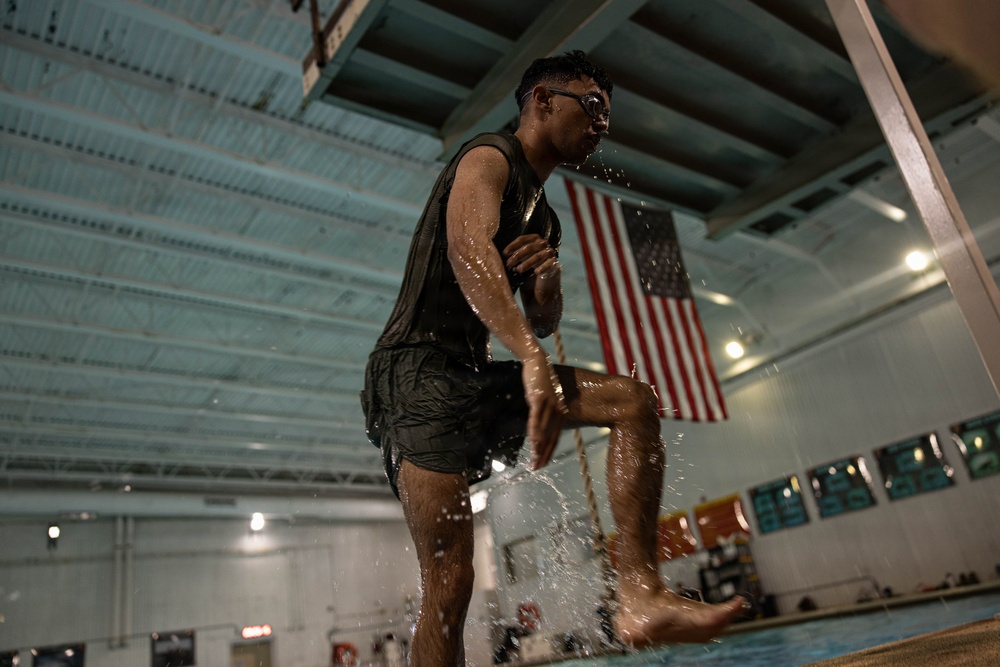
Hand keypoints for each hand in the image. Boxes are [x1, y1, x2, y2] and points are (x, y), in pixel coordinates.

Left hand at [504, 234, 559, 279]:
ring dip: (527, 263)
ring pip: (538, 256)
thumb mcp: (521, 260)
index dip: (513, 245)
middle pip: (530, 247)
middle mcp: (543, 244)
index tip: (505, 254)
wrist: (541, 285)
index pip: (523, 239)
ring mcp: (550, 253)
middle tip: (509, 263)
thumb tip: (504, 254)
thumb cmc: (529, 270)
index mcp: (534, 239)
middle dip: (518, 255)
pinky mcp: (555, 263)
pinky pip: (549, 264)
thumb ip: (515, 255)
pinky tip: (536, 272)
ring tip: (519, 270)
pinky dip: (542, 267)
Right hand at [521, 352, 566, 469]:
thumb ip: (543, 414)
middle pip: (551, 437)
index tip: (542, 463)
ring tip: (534, 459)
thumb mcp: (543, 401)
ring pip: (544, 430)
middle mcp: (558, 410)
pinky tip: (532, 441)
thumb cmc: (540, 381)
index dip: (549, 452)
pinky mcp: (540, 398)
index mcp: (560, 412)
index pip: (555, 437)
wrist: (538, 362)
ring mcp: (550, 405)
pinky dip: (535, 431)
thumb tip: (537, 429)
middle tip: (537, 468)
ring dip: (539, 447)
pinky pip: (537, 418)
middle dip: (544, 454)